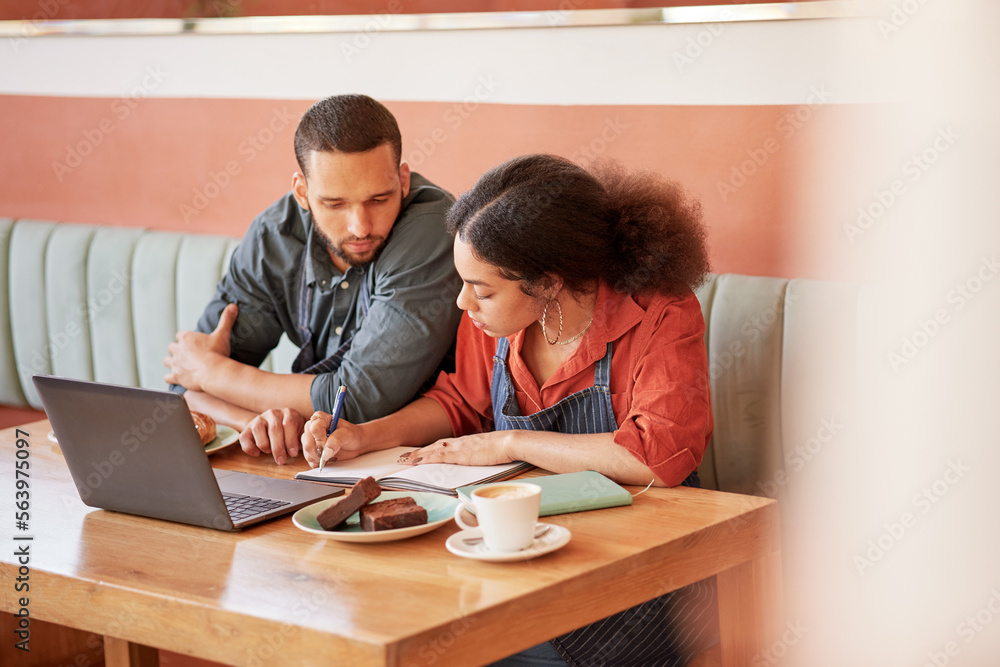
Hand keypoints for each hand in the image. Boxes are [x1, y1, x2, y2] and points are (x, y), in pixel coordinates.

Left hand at [164, 303, 236, 389]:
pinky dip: (171, 377)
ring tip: (179, 365)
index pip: (180, 335)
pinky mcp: (176, 376)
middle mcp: (178, 349)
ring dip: (171, 362)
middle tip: (184, 353)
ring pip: (167, 361)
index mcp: (187, 338)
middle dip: (176, 350)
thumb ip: (226, 320)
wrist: (214, 372)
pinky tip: (175, 378)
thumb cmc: (217, 353)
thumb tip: (233, 306)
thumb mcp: (223, 334)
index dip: (185, 338)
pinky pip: (168, 377)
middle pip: (171, 347)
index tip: (191, 342)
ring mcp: (176, 363)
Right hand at [239, 407, 304, 464]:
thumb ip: (303, 438)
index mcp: (288, 413)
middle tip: (281, 460)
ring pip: (258, 430)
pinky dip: (249, 447)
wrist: (274, 424)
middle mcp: (273, 413)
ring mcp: (259, 419)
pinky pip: (244, 437)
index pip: (289, 424)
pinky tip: (257, 453)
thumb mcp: (300, 432)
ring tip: (269, 453)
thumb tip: (308, 449)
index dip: (291, 440)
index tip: (293, 454)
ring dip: (264, 445)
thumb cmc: (290, 431)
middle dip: (278, 447)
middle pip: (274, 429)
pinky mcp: (248, 427)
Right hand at [301, 411, 365, 467]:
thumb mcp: (348, 434)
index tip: (329, 445)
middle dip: (320, 452)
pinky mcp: (311, 450)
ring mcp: (310, 439)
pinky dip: (319, 462)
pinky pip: (309, 460)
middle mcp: (312, 428)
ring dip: (320, 458)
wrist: (355, 443)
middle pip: (308, 443)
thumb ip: (336, 440)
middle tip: (332, 453)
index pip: (314, 429)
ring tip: (332, 454)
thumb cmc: (352, 435)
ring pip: (307, 453)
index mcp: (320, 418)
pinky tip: (328, 458)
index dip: (321, 440)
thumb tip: (325, 452)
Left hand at [398, 432, 514, 466]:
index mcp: (466, 442)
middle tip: (403, 458)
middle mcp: (459, 442)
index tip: (420, 454)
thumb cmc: (503, 448)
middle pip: (434, 447)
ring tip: (404, 461)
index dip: (430, 449)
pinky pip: (439, 456)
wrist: (510, 442)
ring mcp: (459, 447)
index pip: (444, 445)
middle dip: (419, 452)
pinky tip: (417, 461)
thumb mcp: (488, 452)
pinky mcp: (460, 454)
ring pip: (433, 450)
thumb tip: (476, 460)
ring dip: (417, 455)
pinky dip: (426, 458)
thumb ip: (479, 455)